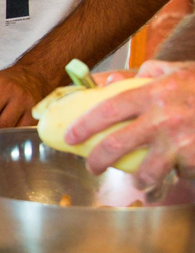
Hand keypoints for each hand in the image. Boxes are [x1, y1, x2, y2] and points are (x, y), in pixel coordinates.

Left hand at [64, 61, 194, 187]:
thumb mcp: (180, 72)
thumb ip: (146, 74)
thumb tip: (110, 80)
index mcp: (155, 94)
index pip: (108, 109)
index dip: (85, 124)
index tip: (70, 136)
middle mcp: (164, 119)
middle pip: (117, 145)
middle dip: (98, 160)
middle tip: (92, 167)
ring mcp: (181, 143)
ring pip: (146, 172)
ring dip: (141, 179)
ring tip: (142, 179)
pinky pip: (179, 176)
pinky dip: (179, 176)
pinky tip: (183, 170)